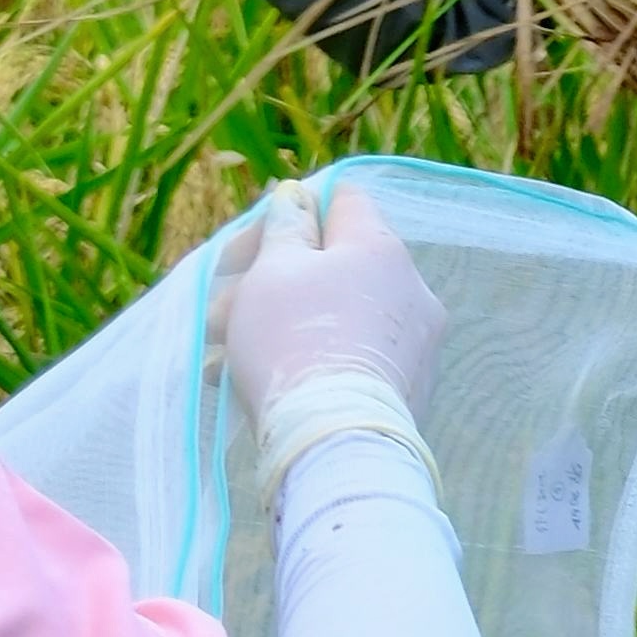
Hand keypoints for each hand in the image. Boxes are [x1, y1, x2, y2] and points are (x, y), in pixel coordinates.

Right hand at [217, 176, 443, 444]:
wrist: (334, 439)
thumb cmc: (293, 342)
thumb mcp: (272, 272)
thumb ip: (284, 229)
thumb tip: (296, 197)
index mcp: (379, 247)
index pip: (343, 201)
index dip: (294, 212)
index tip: (251, 247)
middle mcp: (411, 287)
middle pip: (334, 264)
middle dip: (273, 282)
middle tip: (220, 315)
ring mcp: (417, 341)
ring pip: (339, 315)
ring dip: (285, 327)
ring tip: (227, 363)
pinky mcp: (410, 386)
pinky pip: (353, 357)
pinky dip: (313, 361)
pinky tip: (268, 387)